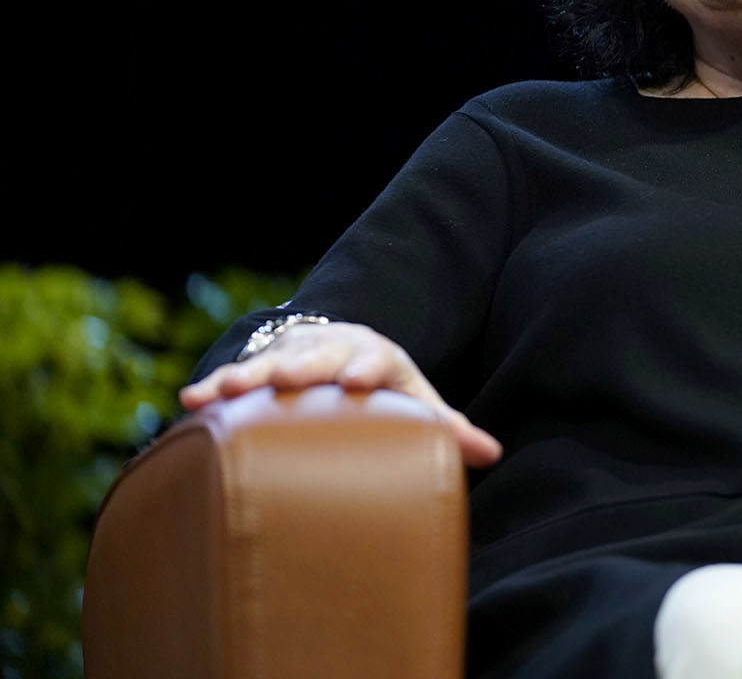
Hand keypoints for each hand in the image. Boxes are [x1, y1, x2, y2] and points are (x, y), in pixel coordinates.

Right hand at [179, 321, 503, 467]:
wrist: (345, 350)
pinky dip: (215, 386)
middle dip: (301, 366)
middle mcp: (333, 349)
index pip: (373, 358)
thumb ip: (448, 428)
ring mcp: (295, 354)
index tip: (356, 381)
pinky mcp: (262, 366)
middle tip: (284, 377)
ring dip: (246, 376)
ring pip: (269, 361)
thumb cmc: (386, 389)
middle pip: (317, 354)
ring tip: (219, 392)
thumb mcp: (417, 402)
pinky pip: (236, 375)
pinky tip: (191, 401)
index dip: (364, 368)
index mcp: (376, 358)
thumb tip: (491, 453)